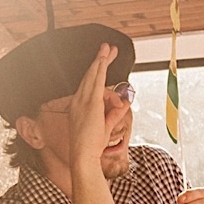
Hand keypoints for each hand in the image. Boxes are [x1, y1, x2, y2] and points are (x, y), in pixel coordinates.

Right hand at [66, 43, 117, 170]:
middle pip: (90, 75)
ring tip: (109, 49)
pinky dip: (100, 68)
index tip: (102, 62)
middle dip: (100, 60)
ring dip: (101, 60)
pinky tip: (104, 58)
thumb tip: (125, 103)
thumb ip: (115, 114)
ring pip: (93, 75)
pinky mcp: (90, 103)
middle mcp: (78, 101)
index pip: (88, 85)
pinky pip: (96, 81)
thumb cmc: (91, 146)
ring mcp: (83, 101)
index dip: (96, 72)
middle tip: (107, 47)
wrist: (82, 156)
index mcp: (78, 106)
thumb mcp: (106, 127)